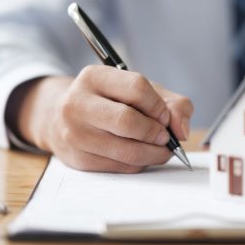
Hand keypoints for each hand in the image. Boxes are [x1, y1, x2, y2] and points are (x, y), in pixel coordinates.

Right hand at [14, 65, 193, 172]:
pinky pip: (119, 167)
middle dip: (156, 133)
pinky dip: (139, 164)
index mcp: (94, 77)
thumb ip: (173, 104)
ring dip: (153, 154)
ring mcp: (74, 133)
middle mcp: (78, 103)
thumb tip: (182, 131)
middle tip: (166, 138)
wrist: (61, 118)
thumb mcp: (140, 91)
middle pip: (127, 121)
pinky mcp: (78, 159)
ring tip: (161, 149)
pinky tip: (142, 156)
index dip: (158, 105)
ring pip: (126, 150)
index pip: (136, 87)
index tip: (165, 116)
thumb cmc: (111, 101)